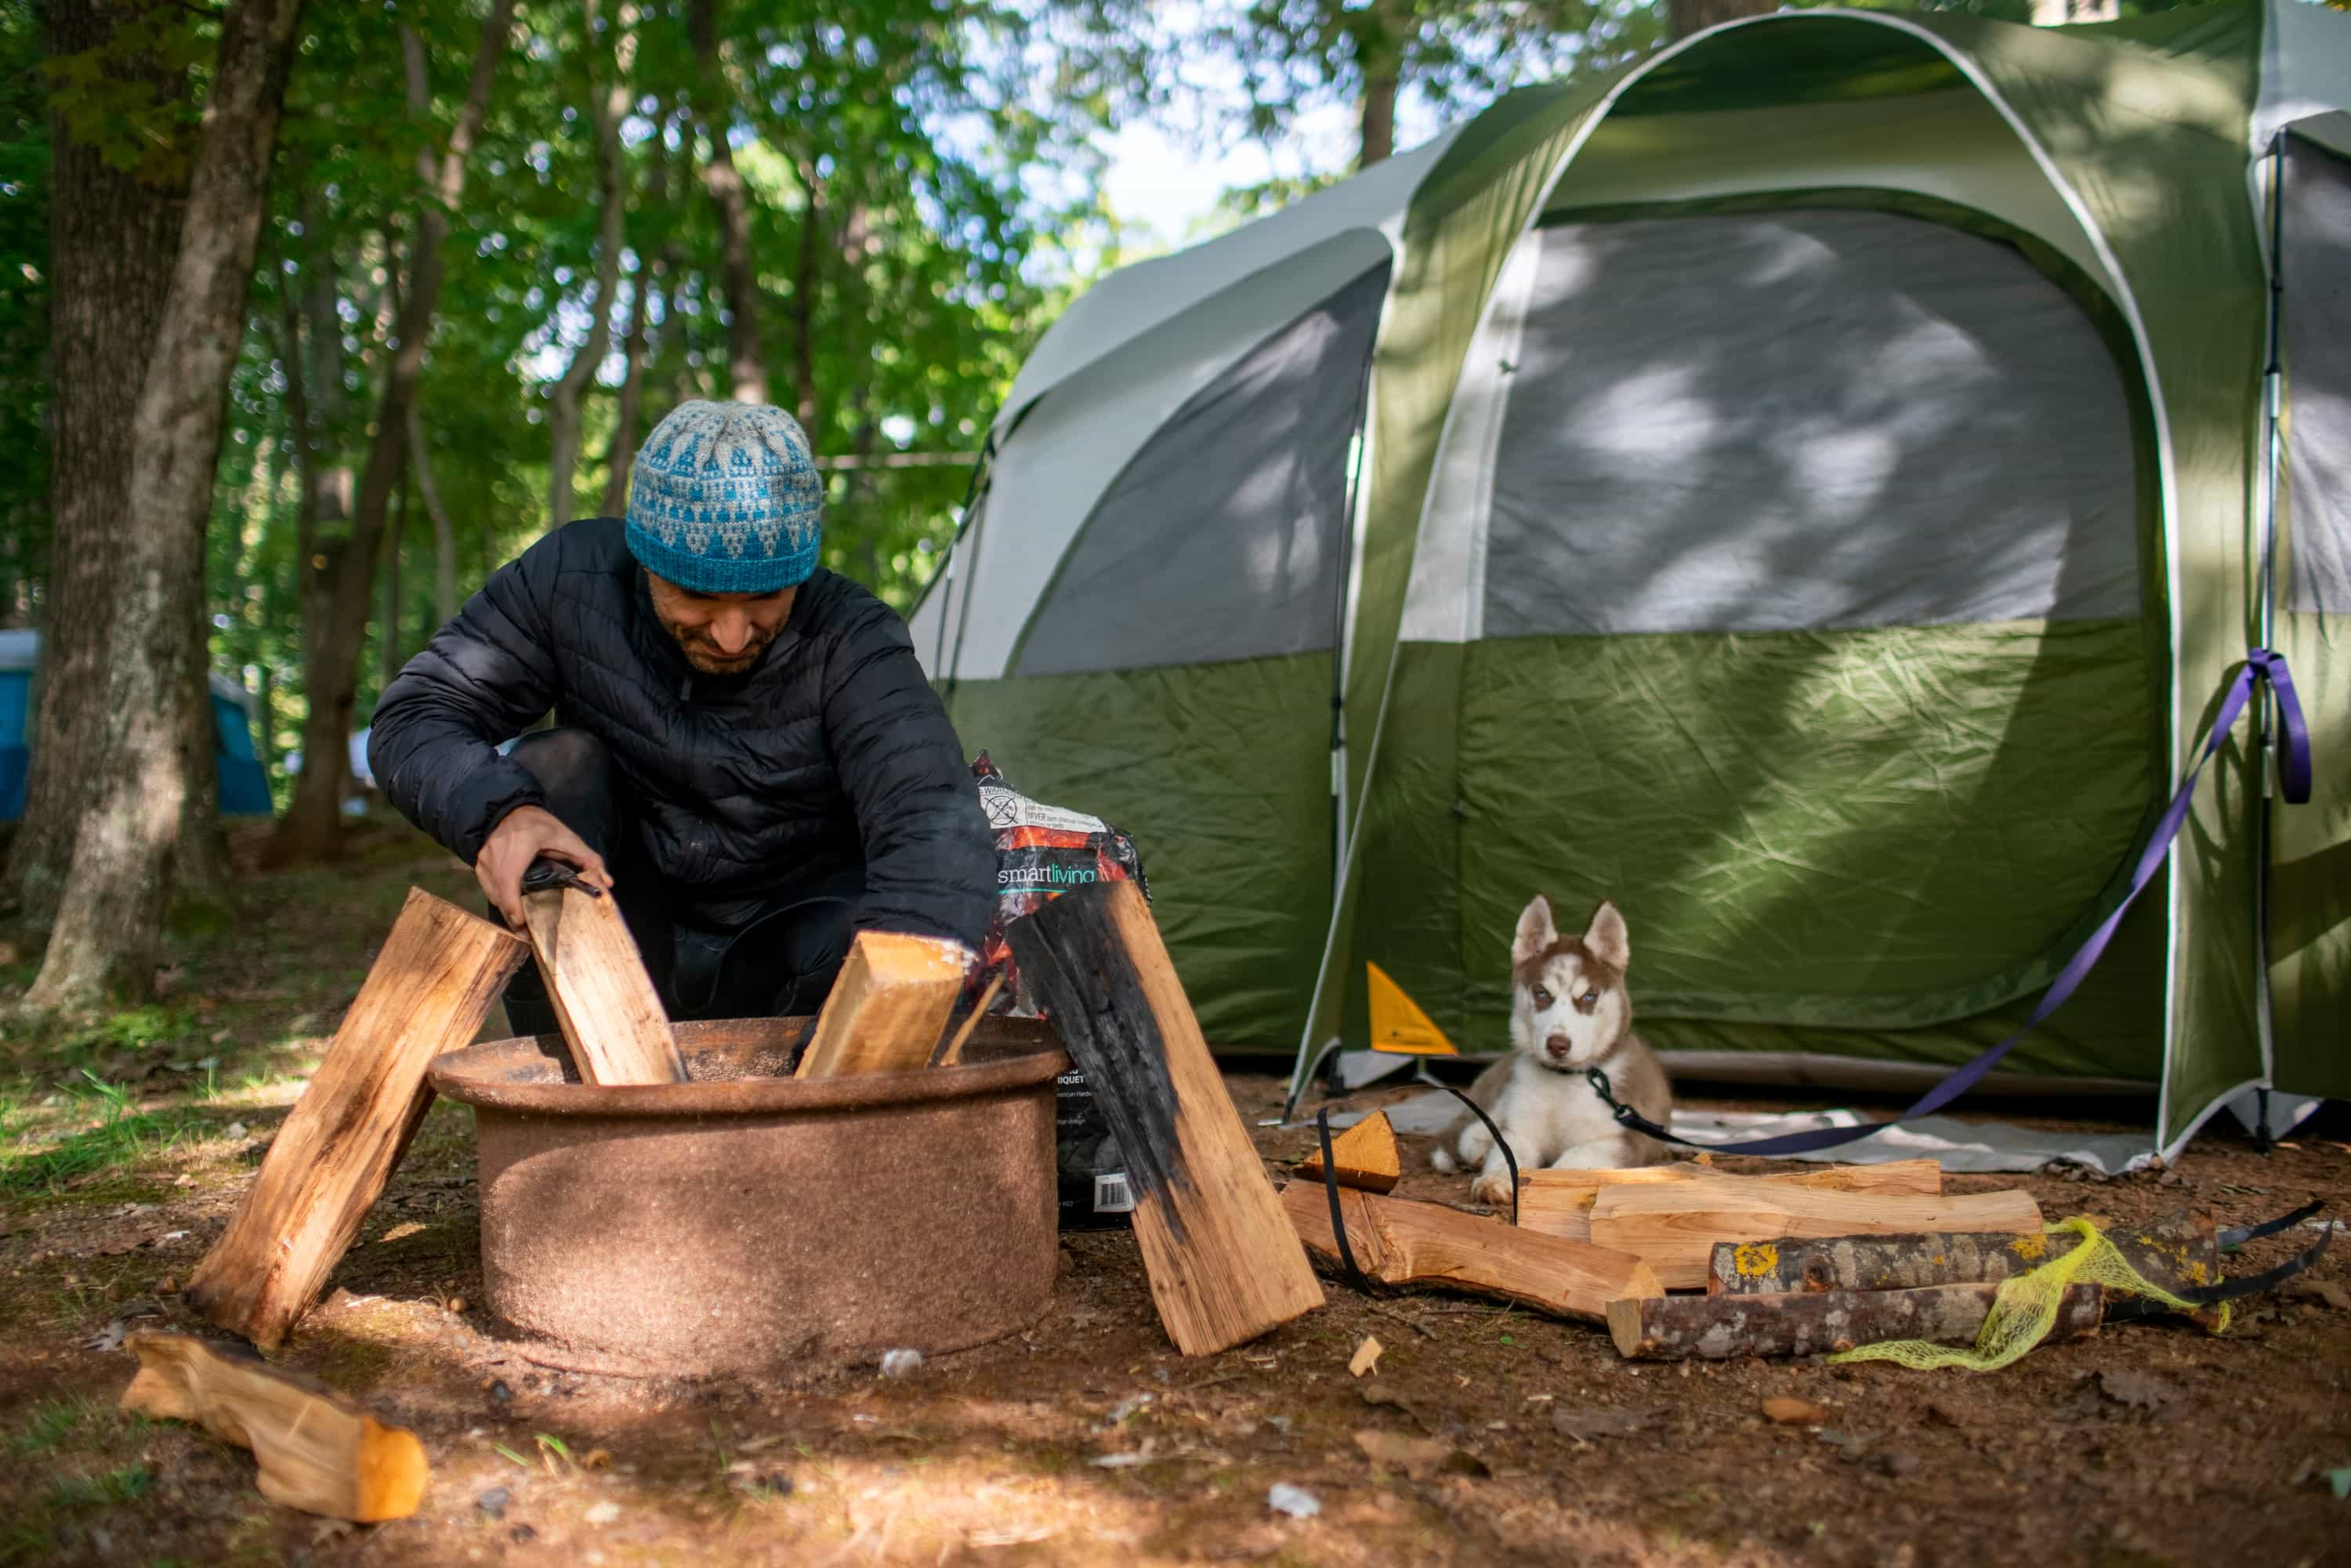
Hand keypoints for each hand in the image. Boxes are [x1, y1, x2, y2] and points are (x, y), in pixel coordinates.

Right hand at [476, 805, 610, 927]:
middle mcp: (497, 853)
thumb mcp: (566, 837)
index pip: (509, 880)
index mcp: (520, 845)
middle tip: (526, 933)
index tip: (521, 923)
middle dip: (512, 915)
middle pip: (500, 893)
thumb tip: (607, 882)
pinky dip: (499, 899)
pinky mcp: (478, 864)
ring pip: (492, 893)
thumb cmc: (538, 823)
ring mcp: (484, 859)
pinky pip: (487, 888)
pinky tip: (511, 907)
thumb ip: (588, 858)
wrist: (509, 809)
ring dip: (505, 909)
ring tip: (521, 924)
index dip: (512, 904)